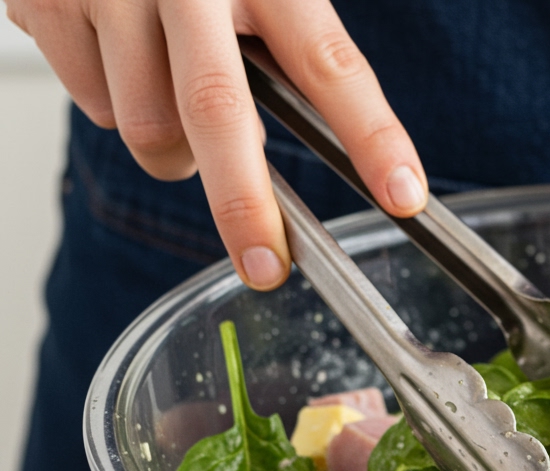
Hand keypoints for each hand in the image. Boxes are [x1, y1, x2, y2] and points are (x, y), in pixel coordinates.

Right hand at [7, 0, 426, 289]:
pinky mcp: (45, 4)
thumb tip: (291, 153)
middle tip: (266, 265)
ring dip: (176, 150)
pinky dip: (118, 106)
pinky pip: (96, 106)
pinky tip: (124, 59)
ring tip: (180, 101)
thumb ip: (286, 45)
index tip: (404, 196)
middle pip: (217, 110)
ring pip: (148, 127)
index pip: (330, 62)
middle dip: (244, 203)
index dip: (372, 136)